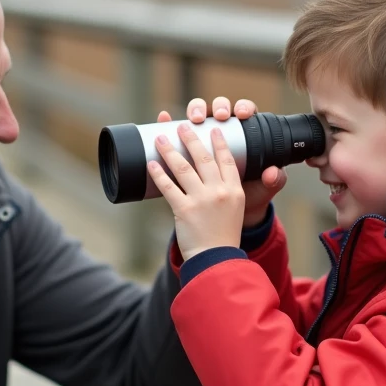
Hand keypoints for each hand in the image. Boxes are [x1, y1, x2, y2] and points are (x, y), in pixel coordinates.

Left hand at [147, 121, 244, 261]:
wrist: (216, 260)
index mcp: (234, 191)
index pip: (227, 160)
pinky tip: (150, 164)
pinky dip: (158, 174)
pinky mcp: (184, 210)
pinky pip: (168, 187)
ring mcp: (202, 200)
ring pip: (184, 168)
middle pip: (204, 158)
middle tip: (182, 125)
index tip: (213, 129)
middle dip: (191, 138)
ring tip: (160, 138)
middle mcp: (220, 192)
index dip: (219, 142)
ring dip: (170, 150)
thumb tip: (209, 176)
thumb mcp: (235, 211)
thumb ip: (227, 193)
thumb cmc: (223, 237)